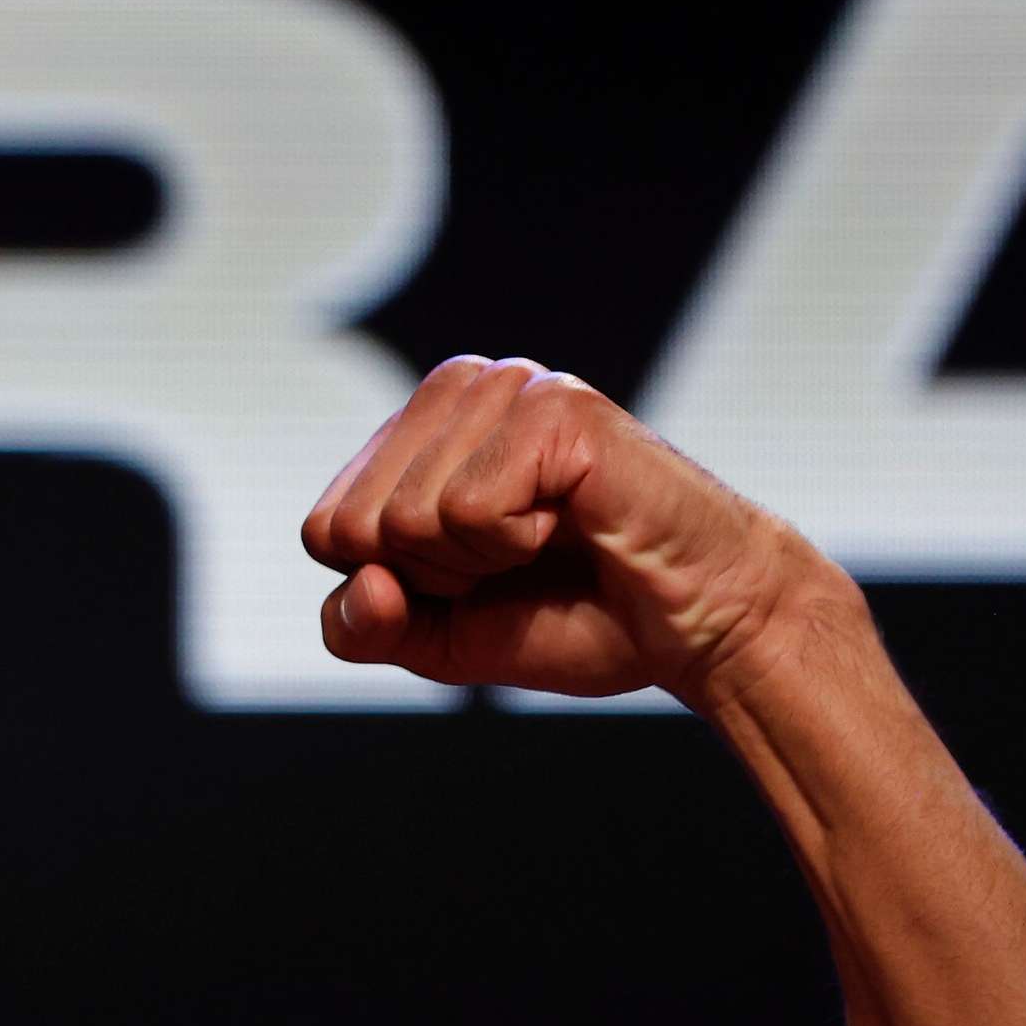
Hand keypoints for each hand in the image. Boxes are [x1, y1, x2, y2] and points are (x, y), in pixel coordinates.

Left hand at [300, 356, 853, 709]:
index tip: (477, 578)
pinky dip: (517, 545)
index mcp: (419, 428)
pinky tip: (573, 522)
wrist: (700, 623)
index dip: (396, 586)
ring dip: (481, 562)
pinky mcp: (554, 407)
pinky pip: (468, 510)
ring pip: (407, 518)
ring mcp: (507, 387)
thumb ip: (366, 627)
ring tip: (551, 539)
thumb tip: (361, 583)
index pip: (325, 530)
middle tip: (520, 562)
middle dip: (435, 578)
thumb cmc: (580, 615)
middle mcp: (458, 387)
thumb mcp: (442, 639)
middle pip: (356, 526)